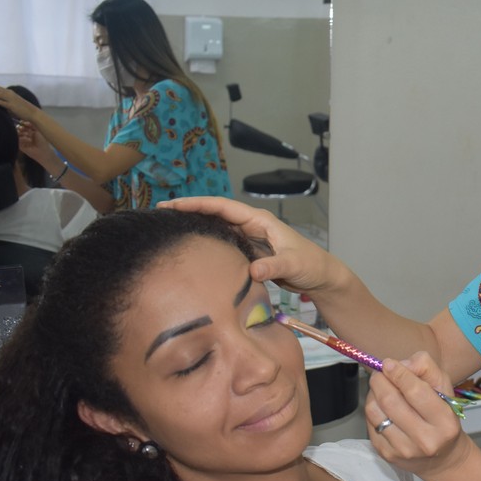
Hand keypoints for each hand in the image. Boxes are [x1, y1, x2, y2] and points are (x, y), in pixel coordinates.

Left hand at [0, 84, 38, 122]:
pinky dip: (0, 101)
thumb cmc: (21, 109)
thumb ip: (3, 101)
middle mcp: (10, 94)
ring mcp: (12, 100)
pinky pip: (6, 103)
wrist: (32, 113)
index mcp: (8, 92)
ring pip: (0, 94)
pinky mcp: (14, 106)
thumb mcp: (10, 103)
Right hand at [16, 121, 55, 166]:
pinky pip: (17, 140)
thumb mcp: (37, 131)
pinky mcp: (19, 145)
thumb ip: (31, 125)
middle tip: (23, 128)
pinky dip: (22, 138)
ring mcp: (21, 140)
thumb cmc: (42, 141)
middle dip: (21, 127)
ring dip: (22, 132)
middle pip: (18, 128)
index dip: (22, 123)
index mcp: (28, 131)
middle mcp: (24, 135)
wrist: (43, 152)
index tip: (23, 122)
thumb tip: (22, 121)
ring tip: (28, 134)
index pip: (22, 125)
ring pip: (17, 133)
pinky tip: (28, 139)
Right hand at [159, 196, 337, 293]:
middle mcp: (251, 225)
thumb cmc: (311, 265)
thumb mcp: (294, 265)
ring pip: (216, 228)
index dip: (197, 204)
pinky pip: (223, 243)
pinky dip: (206, 243)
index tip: (172, 205)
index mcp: (259, 220)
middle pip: (214, 214)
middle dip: (188, 211)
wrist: (321, 276)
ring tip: (168, 227)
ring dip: (195, 226)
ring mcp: (249, 238)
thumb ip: (274, 266)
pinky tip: (191, 248)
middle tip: (159, 213)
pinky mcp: (249, 252)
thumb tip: (253, 271)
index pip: (222, 207)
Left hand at [366, 352, 471, 479]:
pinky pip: (370, 423)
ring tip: (381, 389)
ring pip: (374, 411)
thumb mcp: (445, 390)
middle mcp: (425, 439)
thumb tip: (400, 364)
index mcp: (445, 422)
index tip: (389, 363)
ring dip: (373, 394)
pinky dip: (373, 409)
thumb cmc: (443, 419)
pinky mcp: (387, 455)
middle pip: (390, 401)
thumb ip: (427, 369)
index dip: (398, 373)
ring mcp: (404, 450)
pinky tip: (382, 407)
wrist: (442, 459)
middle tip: (381, 373)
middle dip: (380, 380)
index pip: (415, 391)